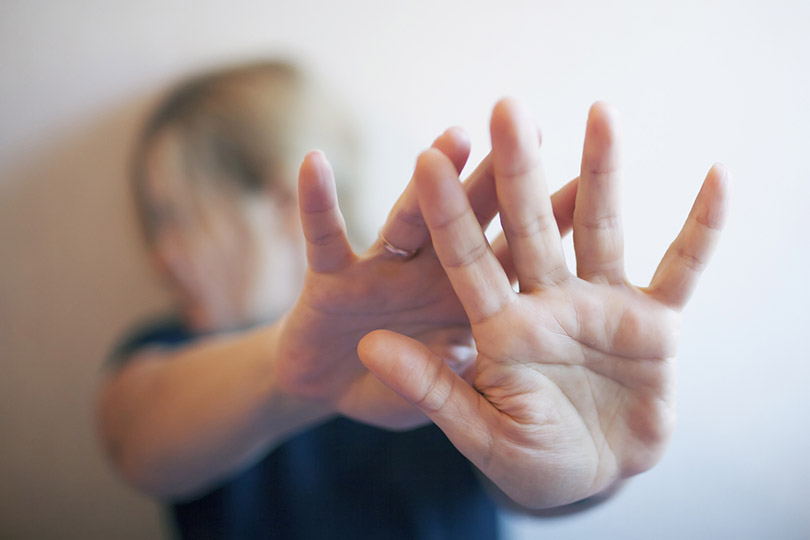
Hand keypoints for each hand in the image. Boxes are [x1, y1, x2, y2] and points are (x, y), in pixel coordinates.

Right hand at [274, 126, 579, 428]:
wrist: (327, 392)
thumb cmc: (392, 388)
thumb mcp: (433, 394)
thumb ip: (450, 379)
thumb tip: (466, 350)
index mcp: (465, 301)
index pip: (512, 255)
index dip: (546, 222)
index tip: (586, 180)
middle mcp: (430, 274)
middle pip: (469, 221)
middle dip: (497, 178)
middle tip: (530, 128)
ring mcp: (382, 270)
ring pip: (408, 219)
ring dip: (429, 181)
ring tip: (455, 139)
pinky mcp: (331, 277)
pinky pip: (324, 237)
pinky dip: (316, 204)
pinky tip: (313, 163)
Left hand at [359, 99, 728, 506]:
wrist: (596, 476)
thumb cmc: (532, 461)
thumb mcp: (480, 431)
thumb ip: (431, 388)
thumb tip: (369, 346)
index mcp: (500, 327)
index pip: (467, 260)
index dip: (448, 213)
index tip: (427, 159)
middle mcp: (547, 302)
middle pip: (529, 227)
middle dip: (519, 171)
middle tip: (507, 107)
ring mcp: (601, 305)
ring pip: (600, 228)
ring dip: (602, 173)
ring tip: (601, 112)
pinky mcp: (653, 321)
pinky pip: (682, 267)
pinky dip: (702, 228)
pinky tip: (718, 178)